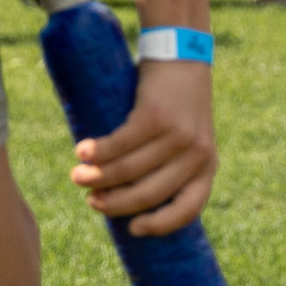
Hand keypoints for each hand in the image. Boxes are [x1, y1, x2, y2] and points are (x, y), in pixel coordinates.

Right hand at [70, 59, 217, 234]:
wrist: (182, 56)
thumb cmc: (177, 104)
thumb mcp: (187, 138)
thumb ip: (171, 167)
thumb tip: (127, 201)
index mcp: (207, 165)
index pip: (188, 208)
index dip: (161, 225)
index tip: (134, 229)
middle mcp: (197, 153)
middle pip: (149, 194)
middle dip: (114, 203)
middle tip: (91, 200)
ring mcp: (178, 135)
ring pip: (129, 170)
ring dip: (97, 177)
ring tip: (77, 175)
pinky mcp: (156, 116)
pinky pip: (120, 144)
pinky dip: (96, 152)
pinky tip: (81, 152)